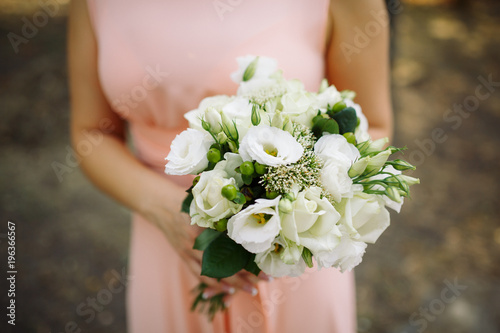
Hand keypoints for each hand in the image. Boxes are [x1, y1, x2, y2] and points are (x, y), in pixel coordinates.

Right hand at [139, 178, 269, 302]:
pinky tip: (228, 290)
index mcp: (207, 225)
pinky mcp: (183, 256)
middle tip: (267, 279)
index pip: (234, 243)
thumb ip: (225, 212)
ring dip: (235, 283)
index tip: (268, 259)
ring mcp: (189, 250)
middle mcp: (198, 240)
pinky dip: (214, 285)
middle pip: (227, 262)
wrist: (159, 204)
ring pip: (215, 273)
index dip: (251, 253)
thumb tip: (251, 219)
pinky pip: (199, 275)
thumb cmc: (187, 200)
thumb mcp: (207, 203)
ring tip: (252, 290)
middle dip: (249, 273)